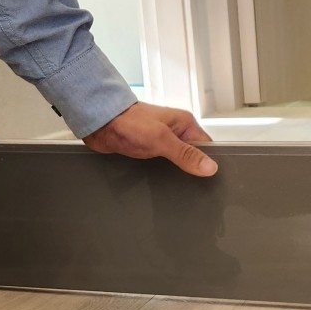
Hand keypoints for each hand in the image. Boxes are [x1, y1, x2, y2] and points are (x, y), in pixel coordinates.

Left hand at [84, 102, 217, 176]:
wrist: (100, 122)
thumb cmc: (128, 122)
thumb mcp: (161, 140)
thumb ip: (185, 154)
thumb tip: (209, 167)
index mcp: (184, 124)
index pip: (207, 147)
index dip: (210, 162)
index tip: (210, 179)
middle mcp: (175, 132)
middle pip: (194, 156)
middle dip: (194, 170)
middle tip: (195, 188)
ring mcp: (162, 141)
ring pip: (179, 162)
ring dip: (178, 173)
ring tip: (180, 187)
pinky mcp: (150, 149)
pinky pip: (164, 164)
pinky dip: (164, 173)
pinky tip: (163, 182)